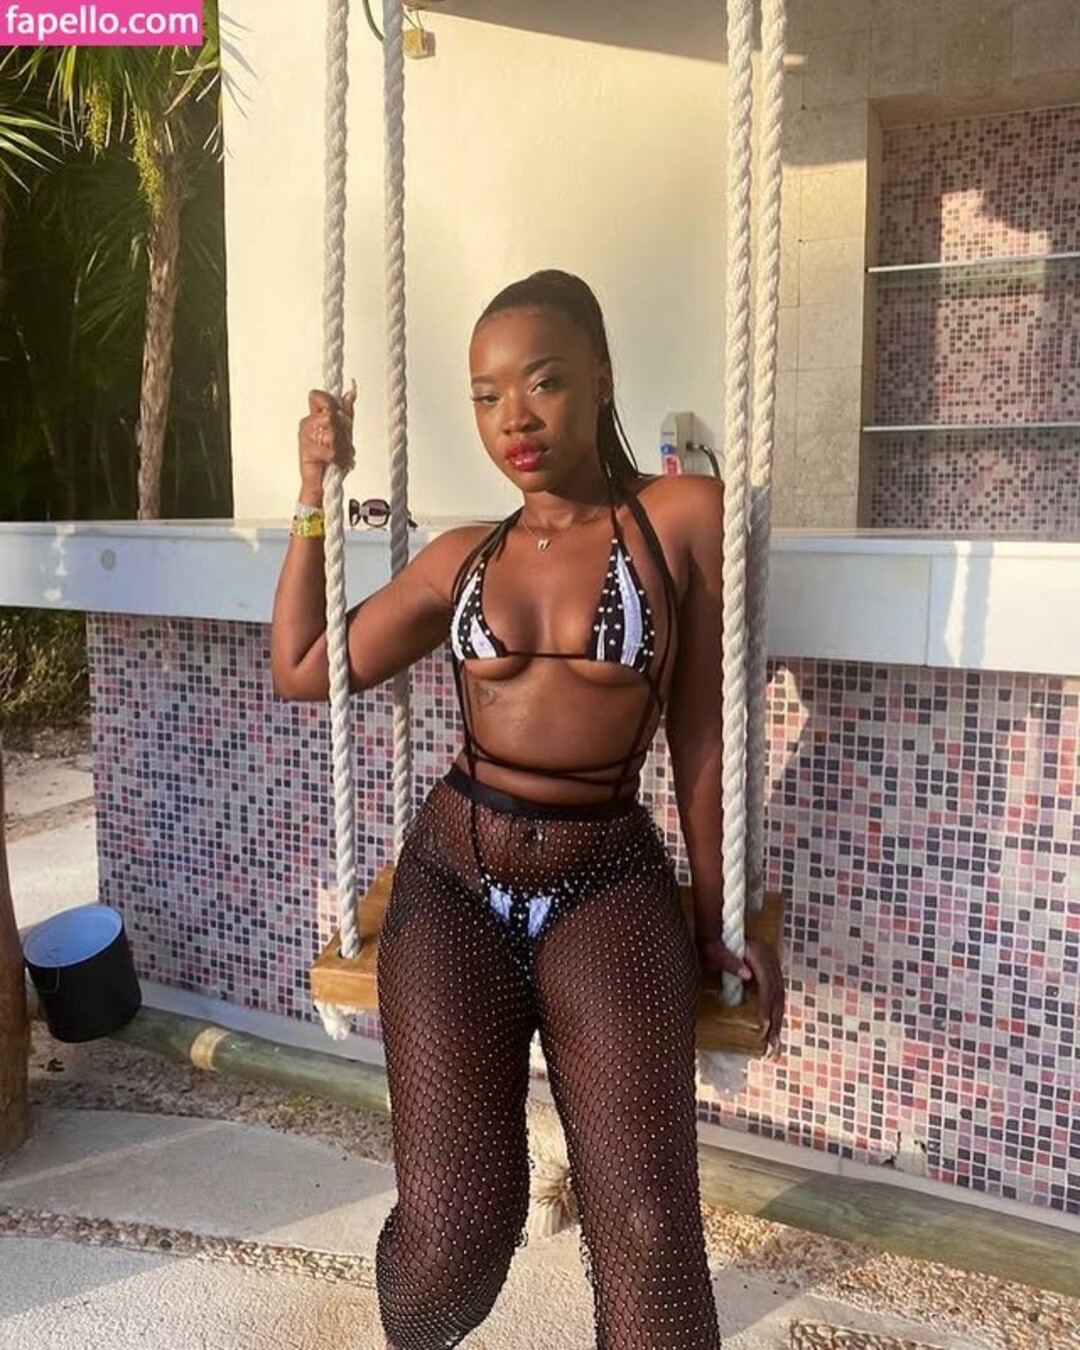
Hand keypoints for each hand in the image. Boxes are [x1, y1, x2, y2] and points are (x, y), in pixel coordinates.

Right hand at [298, 383, 356, 498]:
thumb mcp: (344, 431)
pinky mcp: (306, 452)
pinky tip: (335, 462)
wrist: (324, 482)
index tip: (339, 414)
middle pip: (329, 412)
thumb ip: (347, 411)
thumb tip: (352, 390)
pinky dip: (337, 459)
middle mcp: (308, 423)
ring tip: (340, 455)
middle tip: (343, 442)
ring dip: (342, 447)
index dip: (329, 402)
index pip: (316, 395)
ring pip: (331, 431)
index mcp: (316, 416)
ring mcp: (305, 437)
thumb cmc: (331, 458)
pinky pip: (330, 450)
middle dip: (343, 429)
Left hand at [697, 933, 784, 1055]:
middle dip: (776, 1019)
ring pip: (780, 994)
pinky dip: (776, 1011)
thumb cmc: (711, 942)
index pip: (767, 984)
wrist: (716, 927)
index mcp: (758, 954)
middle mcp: (770, 957)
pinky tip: (773, 1028)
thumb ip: (728, 961)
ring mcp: (772, 963)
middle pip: (778, 992)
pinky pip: (777, 993)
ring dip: (778, 1019)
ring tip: (775, 1043)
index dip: (766, 1006)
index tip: (763, 1027)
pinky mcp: (770, 969)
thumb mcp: (713, 950)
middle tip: (772, 1043)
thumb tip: (746, 975)